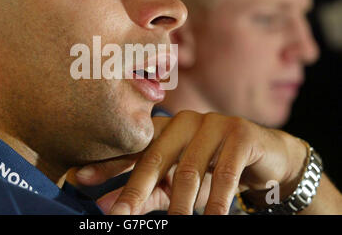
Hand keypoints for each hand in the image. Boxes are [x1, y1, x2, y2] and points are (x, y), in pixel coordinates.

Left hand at [73, 111, 306, 214]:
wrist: (266, 157)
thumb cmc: (214, 171)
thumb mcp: (178, 185)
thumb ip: (149, 194)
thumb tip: (111, 209)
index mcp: (166, 129)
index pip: (134, 147)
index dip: (107, 163)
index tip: (79, 178)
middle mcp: (185, 121)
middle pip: (155, 157)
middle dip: (136, 189)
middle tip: (120, 215)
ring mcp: (213, 123)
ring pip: (189, 167)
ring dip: (182, 203)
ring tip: (177, 224)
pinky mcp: (240, 132)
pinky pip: (225, 169)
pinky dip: (218, 198)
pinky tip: (213, 218)